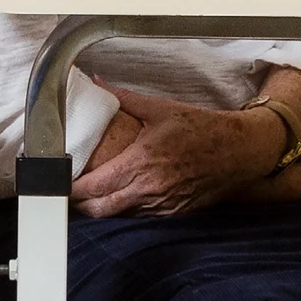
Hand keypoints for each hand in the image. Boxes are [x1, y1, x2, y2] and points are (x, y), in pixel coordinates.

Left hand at [70, 87, 280, 217]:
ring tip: (89, 195)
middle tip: (70, 191)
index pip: (95, 186)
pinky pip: (141, 216)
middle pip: (101, 209)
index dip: (73, 189)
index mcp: (142, 163)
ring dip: (102, 208)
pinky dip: (126, 209)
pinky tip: (120, 197)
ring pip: (120, 216)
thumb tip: (98, 84)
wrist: (239, 151)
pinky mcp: (173, 213)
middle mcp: (149, 189)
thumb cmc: (201, 128)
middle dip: (81, 204)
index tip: (60, 181)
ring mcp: (162, 205)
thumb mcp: (161, 109)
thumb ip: (125, 98)